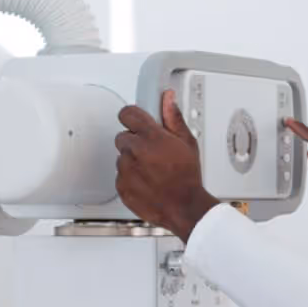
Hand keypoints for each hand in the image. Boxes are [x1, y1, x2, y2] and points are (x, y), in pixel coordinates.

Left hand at [115, 90, 219, 242]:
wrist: (184, 207)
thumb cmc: (187, 178)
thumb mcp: (187, 142)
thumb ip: (173, 118)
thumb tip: (168, 99)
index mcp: (150, 136)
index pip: (127, 113)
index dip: (132, 117)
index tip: (136, 121)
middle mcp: (135, 151)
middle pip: (123, 136)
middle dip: (134, 141)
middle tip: (151, 151)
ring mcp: (126, 170)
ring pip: (122, 158)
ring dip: (133, 161)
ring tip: (152, 170)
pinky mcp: (121, 186)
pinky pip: (120, 176)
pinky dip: (130, 178)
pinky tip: (147, 182)